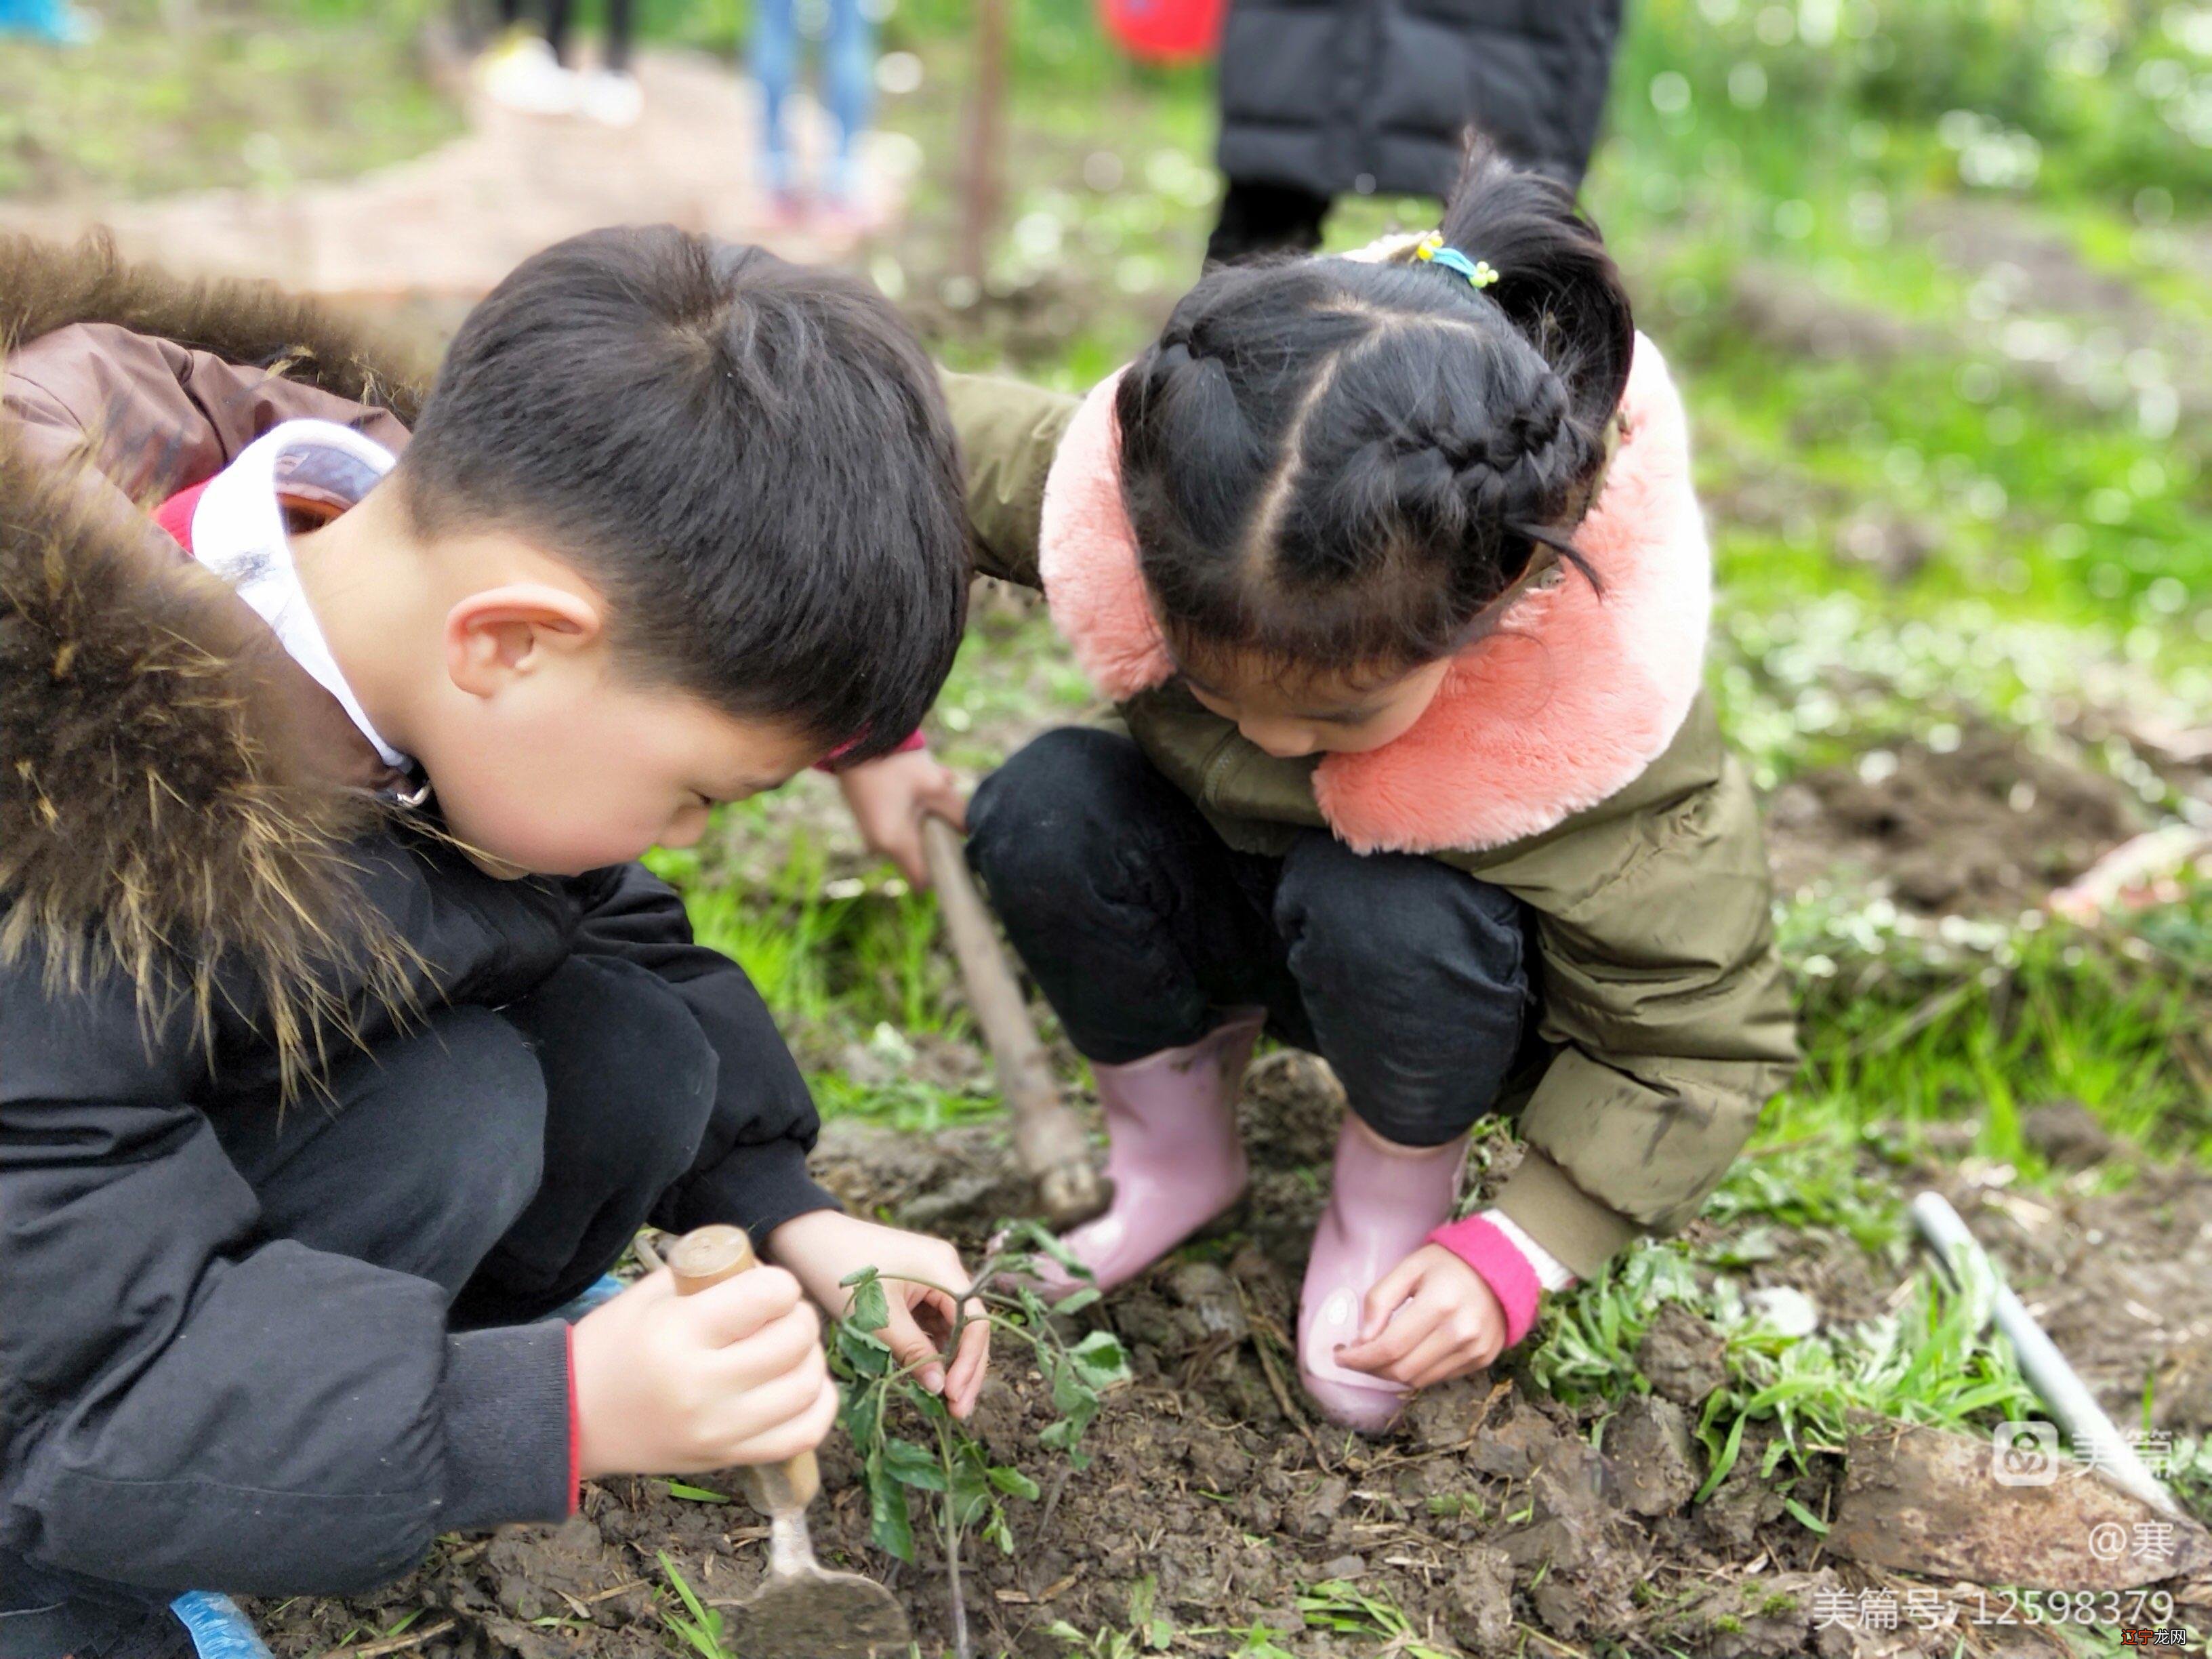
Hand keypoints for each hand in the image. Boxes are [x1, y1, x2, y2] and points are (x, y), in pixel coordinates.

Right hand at [570, 1265, 838, 1478]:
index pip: (770, 1296)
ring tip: (791, 1348)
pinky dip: (818, 1406)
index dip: (779, 1284)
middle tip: (782, 1314)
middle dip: (799, 1316)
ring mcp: (719, 1430)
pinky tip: (804, 1386)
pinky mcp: (728, 1458)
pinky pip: (801, 1435)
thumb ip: (709, 1275)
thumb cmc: (612, 1347)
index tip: (767, 1287)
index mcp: (679, 1334)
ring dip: (811, 1359)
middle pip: (795, 1340)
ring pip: (806, 1387)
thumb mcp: (651, 1295)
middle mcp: (703, 1387)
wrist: (571, 1419)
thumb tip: (765, 1270)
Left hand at [769, 1210, 990, 1418]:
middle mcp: (945, 1270)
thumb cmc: (842, 1273)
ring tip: (944, 1401)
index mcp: (943, 1270)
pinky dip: (930, 1348)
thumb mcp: (879, 1319)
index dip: (969, 1363)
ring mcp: (931, 1278)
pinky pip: (931, 1321)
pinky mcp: (914, 1286)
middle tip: (958, 1410)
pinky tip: (927, 1375)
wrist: (808, 1239)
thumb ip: (914, 1352)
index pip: (974, 1322)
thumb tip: (941, 1388)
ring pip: (951, 1327)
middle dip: (965, 1369)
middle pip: (969, 1326)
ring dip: (948, 1362)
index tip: (955, 1397)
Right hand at [837, 747, 966, 885]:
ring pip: (914, 833)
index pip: (923, 880)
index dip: (944, 874)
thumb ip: (959, 814)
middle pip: (921, 854)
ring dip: (930, 812)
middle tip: (947, 802)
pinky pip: (901, 820)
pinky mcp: (871, 818)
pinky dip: (916, 805)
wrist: (854, 737)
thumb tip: (977, 834)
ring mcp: (872, 832)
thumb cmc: (895, 762)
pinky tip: (923, 778)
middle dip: (940, 832)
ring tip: (938, 780)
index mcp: (894, 843)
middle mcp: (879, 844)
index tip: (960, 856)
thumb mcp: (936, 787)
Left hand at [1332, 1244, 1506, 1390]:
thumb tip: (1362, 1340)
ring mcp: (1475, 1350)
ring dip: (1390, 1373)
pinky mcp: (1482, 1359)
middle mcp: (1460, 1332)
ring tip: (1376, 1356)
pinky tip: (1405, 1355)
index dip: (1359, 1358)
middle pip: (1402, 1370)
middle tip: (1354, 1356)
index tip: (1339, 1356)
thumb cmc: (1449, 1263)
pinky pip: (1438, 1378)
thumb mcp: (1409, 1267)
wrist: (1504, 1267)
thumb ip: (1380, 1299)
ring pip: (1418, 1380)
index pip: (1390, 1347)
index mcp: (1439, 1304)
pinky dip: (1415, 1372)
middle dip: (1369, 1368)